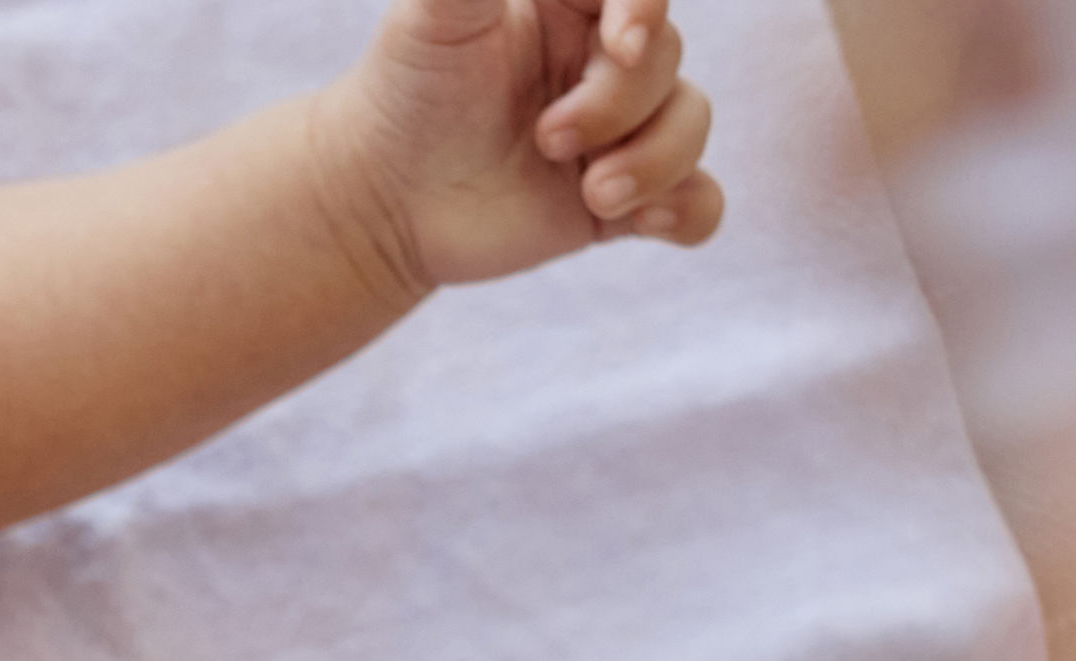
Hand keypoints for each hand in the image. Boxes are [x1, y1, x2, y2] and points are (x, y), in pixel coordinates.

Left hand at [323, 0, 724, 288]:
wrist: (378, 194)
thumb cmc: (406, 88)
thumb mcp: (435, 13)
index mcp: (577, 4)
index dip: (644, 11)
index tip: (618, 42)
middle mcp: (606, 59)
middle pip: (665, 62)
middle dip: (615, 106)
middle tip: (545, 139)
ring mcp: (620, 129)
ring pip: (689, 126)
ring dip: (655, 163)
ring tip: (593, 193)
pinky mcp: (622, 198)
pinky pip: (697, 202)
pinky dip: (686, 212)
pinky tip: (646, 223)